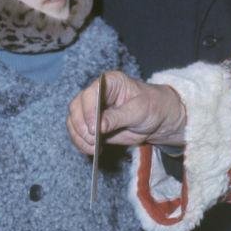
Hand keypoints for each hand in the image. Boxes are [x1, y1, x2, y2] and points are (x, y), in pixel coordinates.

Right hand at [66, 71, 186, 153]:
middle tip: (93, 140)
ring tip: (94, 147)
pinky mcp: (91, 126)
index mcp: (109, 82)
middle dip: (81, 126)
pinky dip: (81, 143)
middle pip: (76, 108)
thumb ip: (118, 117)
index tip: (93, 128)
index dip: (88, 111)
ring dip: (79, 137)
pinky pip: (77, 134)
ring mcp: (91, 110)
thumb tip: (98, 126)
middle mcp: (96, 94)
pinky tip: (93, 149)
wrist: (157, 120)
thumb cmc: (152, 107)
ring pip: (73, 122)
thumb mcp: (139, 110)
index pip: (90, 93)